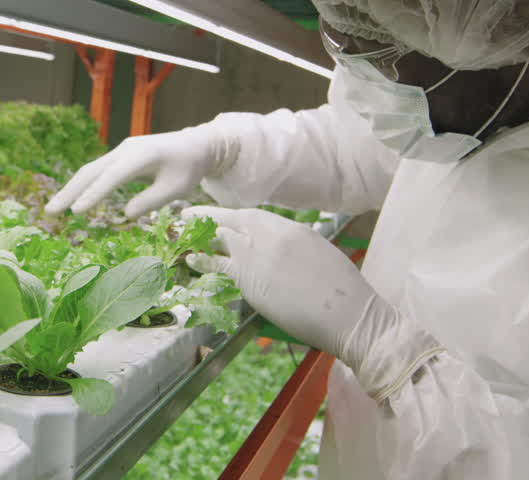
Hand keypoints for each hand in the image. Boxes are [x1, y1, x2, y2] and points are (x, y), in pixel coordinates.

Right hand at [46, 125, 231, 217]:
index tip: (77, 212)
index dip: (94, 194)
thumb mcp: (176, 188)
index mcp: (141, 155)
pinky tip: (71, 201)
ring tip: (53, 210)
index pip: (112, 177)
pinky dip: (83, 186)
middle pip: (91, 171)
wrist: (195, 145)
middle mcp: (126, 150)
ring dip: (71, 189)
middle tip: (51, 212)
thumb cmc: (188, 168)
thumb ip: (152, 201)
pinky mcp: (120, 157)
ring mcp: (120, 152)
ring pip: (90, 170)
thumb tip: (126, 214)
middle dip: (70, 192)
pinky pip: (97, 172)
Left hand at [183, 207, 442, 401]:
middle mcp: (270, 235)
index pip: (251, 216)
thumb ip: (294, 245)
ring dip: (198, 233)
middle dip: (207, 216)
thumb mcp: (319, 253)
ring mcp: (257, 255)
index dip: (231, 216)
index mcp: (290, 228)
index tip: (219, 217)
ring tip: (180, 231)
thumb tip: (279, 249)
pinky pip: (218, 265)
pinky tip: (190, 258)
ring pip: (220, 237)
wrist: (347, 313)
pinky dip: (202, 259)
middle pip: (230, 220)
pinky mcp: (249, 280)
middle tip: (187, 215)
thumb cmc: (342, 290)